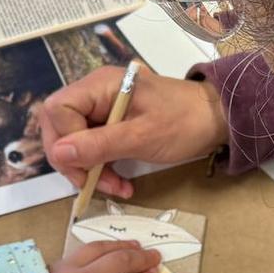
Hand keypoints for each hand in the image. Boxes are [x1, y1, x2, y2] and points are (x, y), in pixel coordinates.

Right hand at [39, 66, 227, 200]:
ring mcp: (103, 109)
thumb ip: (98, 145)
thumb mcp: (141, 137)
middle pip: (60, 127)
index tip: (86, 166)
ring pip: (74, 141)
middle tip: (94, 184)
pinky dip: (101, 168)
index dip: (65, 141)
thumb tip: (58, 154)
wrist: (215, 119)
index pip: (58, 110)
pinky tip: (119, 183)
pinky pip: (92, 147)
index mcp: (100, 85)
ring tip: (116, 187)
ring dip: (89, 169)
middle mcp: (96, 93)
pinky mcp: (111, 125)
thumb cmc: (184, 122)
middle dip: (74, 161)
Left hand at [52, 240, 162, 272]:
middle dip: (141, 259)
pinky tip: (106, 247)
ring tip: (135, 246)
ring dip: (122, 246)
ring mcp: (72, 270)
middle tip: (155, 256)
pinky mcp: (56, 264)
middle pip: (121, 264)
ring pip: (103, 250)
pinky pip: (85, 249)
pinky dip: (102, 246)